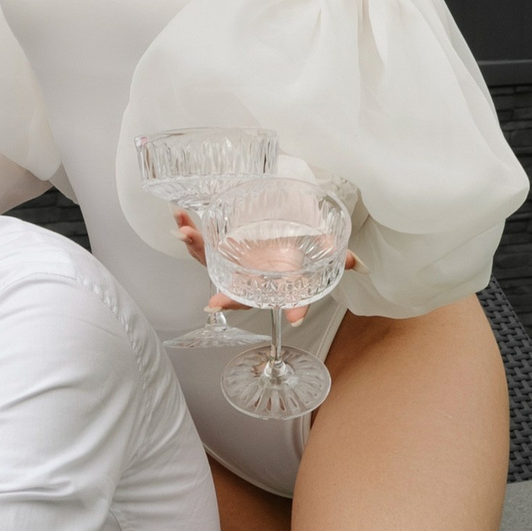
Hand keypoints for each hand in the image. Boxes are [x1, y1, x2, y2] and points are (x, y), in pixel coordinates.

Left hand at [170, 206, 356, 325]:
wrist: (286, 218)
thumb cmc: (301, 241)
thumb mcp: (321, 250)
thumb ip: (336, 257)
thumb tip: (353, 263)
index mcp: (272, 281)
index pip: (270, 299)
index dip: (275, 307)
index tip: (276, 315)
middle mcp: (250, 275)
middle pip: (234, 290)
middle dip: (225, 298)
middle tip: (215, 303)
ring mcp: (232, 260)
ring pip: (210, 261)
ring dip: (195, 247)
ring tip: (184, 230)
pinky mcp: (220, 242)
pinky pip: (202, 240)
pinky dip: (190, 228)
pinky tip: (178, 215)